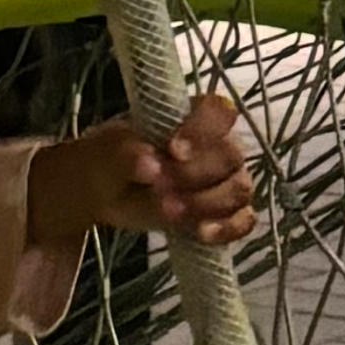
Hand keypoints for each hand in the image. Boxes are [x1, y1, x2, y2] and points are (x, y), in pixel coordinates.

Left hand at [29, 92, 258, 249]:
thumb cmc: (108, 160)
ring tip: (170, 211)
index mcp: (190, 116)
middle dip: (195, 174)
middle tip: (159, 186)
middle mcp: (216, 145)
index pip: (218, 111)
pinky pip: (243, 221)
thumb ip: (124, 153)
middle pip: (230, 156)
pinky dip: (227, 228)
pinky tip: (202, 233)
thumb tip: (150, 164)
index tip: (173, 150)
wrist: (101, 194)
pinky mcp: (224, 213)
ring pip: (239, 189)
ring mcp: (224, 180)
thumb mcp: (104, 153)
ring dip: (207, 203)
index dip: (203, 130)